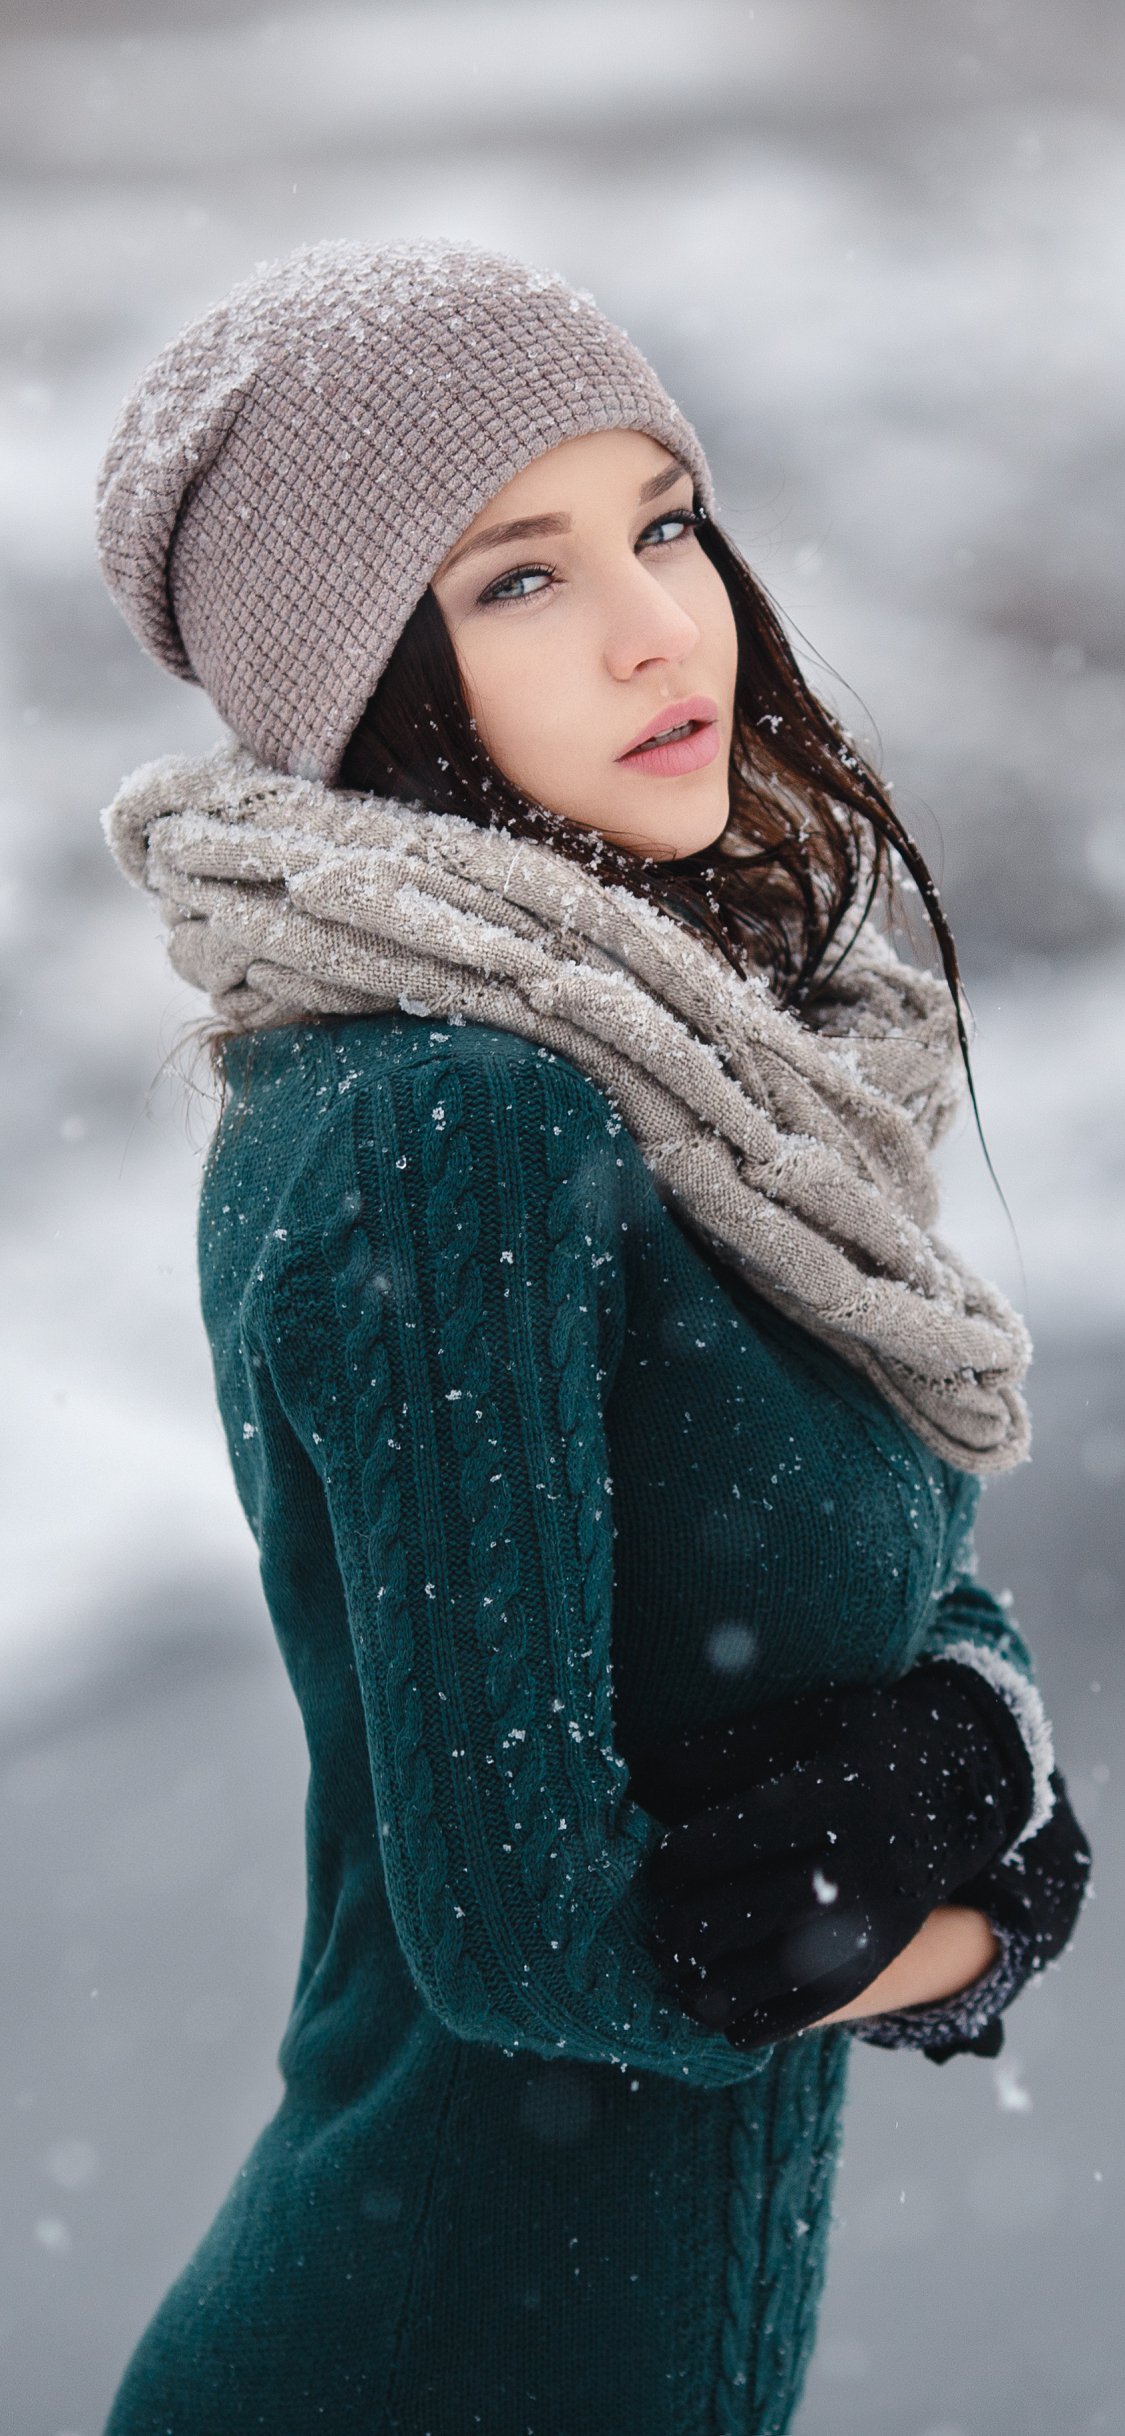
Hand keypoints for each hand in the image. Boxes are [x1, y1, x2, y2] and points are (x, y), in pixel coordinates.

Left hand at [633, 1663, 1034, 2047]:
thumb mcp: (800, 1719)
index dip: (682, 1855)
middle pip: (752, 1910)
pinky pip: (816, 2008)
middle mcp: (862, 1861)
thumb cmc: (856, 1744)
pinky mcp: (880, 1959)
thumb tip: (638, 1781)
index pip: (739, 1835)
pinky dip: (762, 2022)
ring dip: (715, 1988)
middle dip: (689, 1928)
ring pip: (779, 1973)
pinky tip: (723, 2017)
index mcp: (836, 1790)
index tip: (661, 1862)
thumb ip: (720, 1750)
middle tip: (662, 1931)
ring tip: (681, 1977)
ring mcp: (876, 1920)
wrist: (958, 1787)